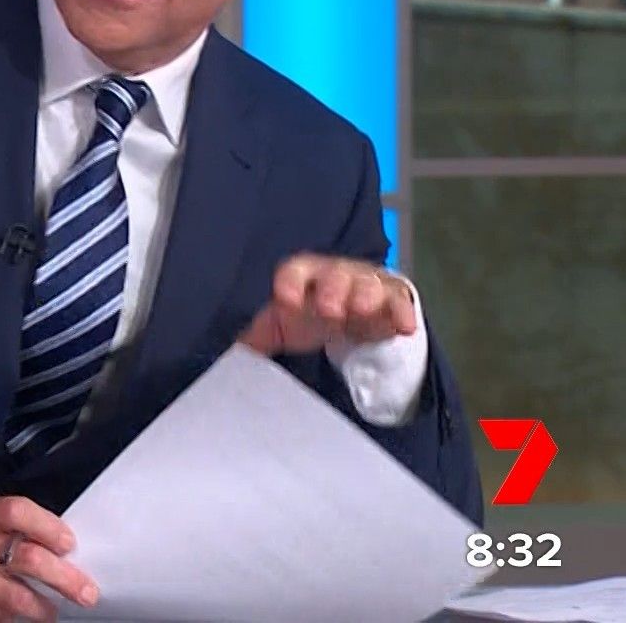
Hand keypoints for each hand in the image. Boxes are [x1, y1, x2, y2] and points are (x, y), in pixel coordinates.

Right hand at [0, 497, 96, 622]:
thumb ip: (9, 527)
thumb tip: (62, 544)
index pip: (16, 512)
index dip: (48, 526)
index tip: (68, 543)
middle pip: (30, 561)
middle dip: (67, 579)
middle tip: (87, 591)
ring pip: (24, 600)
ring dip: (47, 607)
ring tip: (53, 609)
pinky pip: (5, 620)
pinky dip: (16, 618)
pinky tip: (15, 613)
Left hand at [239, 253, 417, 353]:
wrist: (351, 315)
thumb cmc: (308, 316)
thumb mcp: (280, 326)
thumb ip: (255, 335)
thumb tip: (221, 355)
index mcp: (303, 277)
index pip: (294, 270)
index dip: (290, 282)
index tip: (285, 299)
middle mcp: (335, 275)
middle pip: (335, 274)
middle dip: (333, 288)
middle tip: (329, 309)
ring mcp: (366, 284)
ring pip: (368, 282)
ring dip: (365, 295)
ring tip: (361, 311)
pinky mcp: (393, 300)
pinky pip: (400, 302)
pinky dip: (403, 312)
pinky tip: (404, 327)